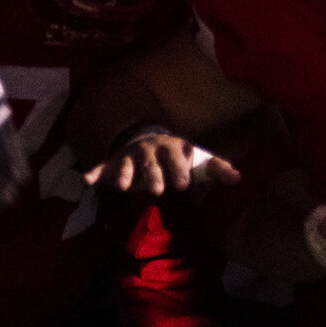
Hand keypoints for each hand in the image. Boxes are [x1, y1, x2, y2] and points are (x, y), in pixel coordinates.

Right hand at [86, 125, 240, 194]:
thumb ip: (216, 167)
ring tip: (125, 187)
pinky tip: (87, 180)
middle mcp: (150, 149)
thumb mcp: (195, 158)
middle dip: (154, 175)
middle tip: (159, 190)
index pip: (177, 157)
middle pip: (151, 162)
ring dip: (125, 174)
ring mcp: (131, 154)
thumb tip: (238, 178)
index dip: (180, 168)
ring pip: (127, 163)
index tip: (183, 184)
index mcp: (172, 147)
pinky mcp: (115, 161)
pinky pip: (103, 165)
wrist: (145, 136)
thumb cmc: (174, 153)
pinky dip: (95, 172)